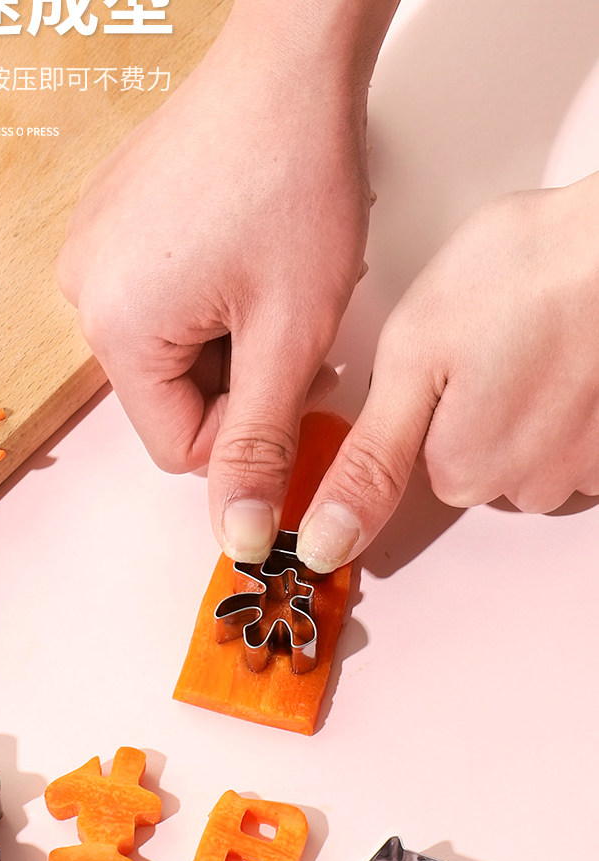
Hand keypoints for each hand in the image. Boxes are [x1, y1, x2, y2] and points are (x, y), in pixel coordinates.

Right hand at [57, 1, 397, 562]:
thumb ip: (260, 445)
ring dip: (229, 337)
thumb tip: (240, 536)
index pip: (176, 447)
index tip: (291, 384)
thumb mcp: (287, 335)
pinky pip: (159, 299)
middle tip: (289, 326)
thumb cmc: (292, 181)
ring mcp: (93, 250)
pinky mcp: (111, 224)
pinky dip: (208, 298)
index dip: (247, 430)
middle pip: (170, 397)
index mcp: (116, 328)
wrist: (287, 66)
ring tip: (270, 282)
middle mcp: (84, 291)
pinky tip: (244, 254)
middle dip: (241, 379)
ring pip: (170, 351)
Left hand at [297, 173, 598, 571]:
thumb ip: (370, 462)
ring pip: (525, 455)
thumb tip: (328, 542)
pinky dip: (568, 407)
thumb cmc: (519, 277)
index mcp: (462, 468)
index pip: (418, 466)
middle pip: (473, 465)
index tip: (443, 368)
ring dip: (525, 411)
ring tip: (532, 346)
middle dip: (473, 414)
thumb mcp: (410, 362)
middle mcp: (527, 485)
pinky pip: (572, 443)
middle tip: (487, 348)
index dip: (424, 410)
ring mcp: (585, 468)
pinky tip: (569, 359)